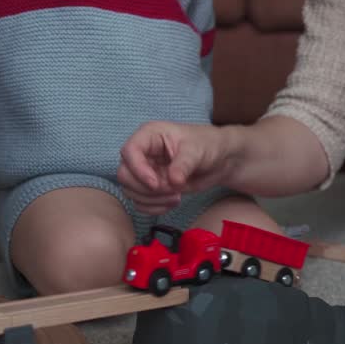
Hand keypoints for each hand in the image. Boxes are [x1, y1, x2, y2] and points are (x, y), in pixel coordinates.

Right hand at [118, 121, 236, 214]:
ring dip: (152, 200)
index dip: (138, 170)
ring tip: (177, 197)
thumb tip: (172, 181)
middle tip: (172, 190)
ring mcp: (145, 171)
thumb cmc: (208, 145)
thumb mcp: (197, 151)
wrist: (220, 160)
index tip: (156, 183)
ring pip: (130, 191)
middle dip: (146, 188)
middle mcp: (143, 153)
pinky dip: (154, 207)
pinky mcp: (151, 187)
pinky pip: (140, 202)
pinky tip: (173, 203)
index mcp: (150, 135)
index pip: (129, 151)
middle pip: (124, 175)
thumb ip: (183, 165)